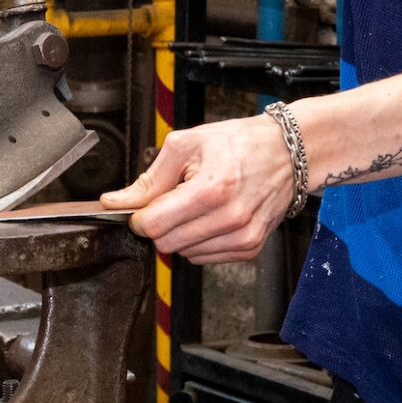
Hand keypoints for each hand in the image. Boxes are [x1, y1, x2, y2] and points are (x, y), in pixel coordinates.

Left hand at [101, 114, 294, 263]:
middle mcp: (230, 218)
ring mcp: (242, 237)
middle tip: (177, 199)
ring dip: (182, 234)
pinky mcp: (250, 248)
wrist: (287, 152)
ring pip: (184, 254)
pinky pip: (205, 258)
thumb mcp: (188, 145)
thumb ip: (149, 178)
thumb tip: (114, 202)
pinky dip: (200, 241)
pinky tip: (212, 218)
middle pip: (166, 243)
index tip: (147, 204)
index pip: (153, 225)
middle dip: (162, 223)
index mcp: (211, 189)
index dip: (141, 216)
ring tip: (200, 205)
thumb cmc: (238, 143)